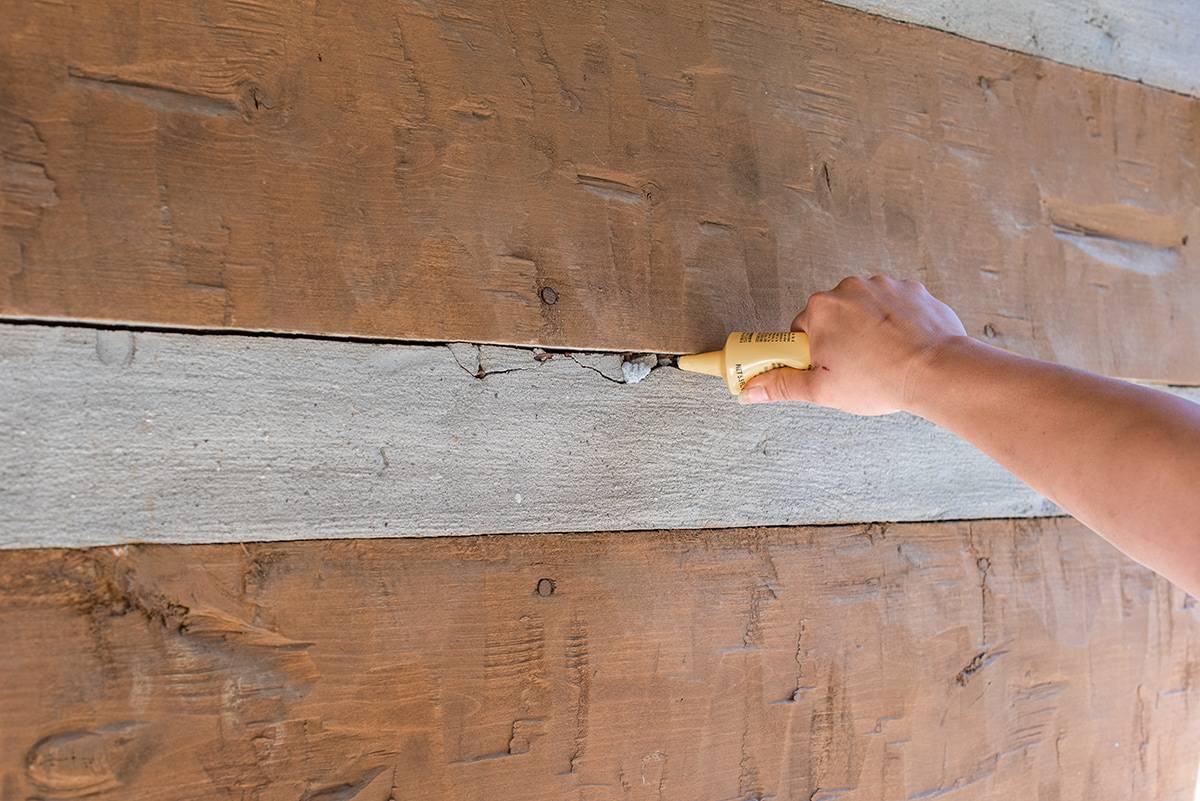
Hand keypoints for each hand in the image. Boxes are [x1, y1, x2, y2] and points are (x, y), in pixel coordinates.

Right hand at [740, 275, 967, 414]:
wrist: (938, 371)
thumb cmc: (880, 380)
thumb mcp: (822, 390)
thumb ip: (781, 385)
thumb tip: (751, 389)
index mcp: (821, 309)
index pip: (801, 329)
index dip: (810, 353)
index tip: (823, 367)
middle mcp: (850, 288)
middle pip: (833, 316)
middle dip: (839, 340)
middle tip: (853, 369)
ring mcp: (884, 286)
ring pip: (865, 310)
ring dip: (868, 330)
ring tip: (882, 360)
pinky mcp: (913, 290)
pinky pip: (895, 307)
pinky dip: (896, 324)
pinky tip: (902, 347)